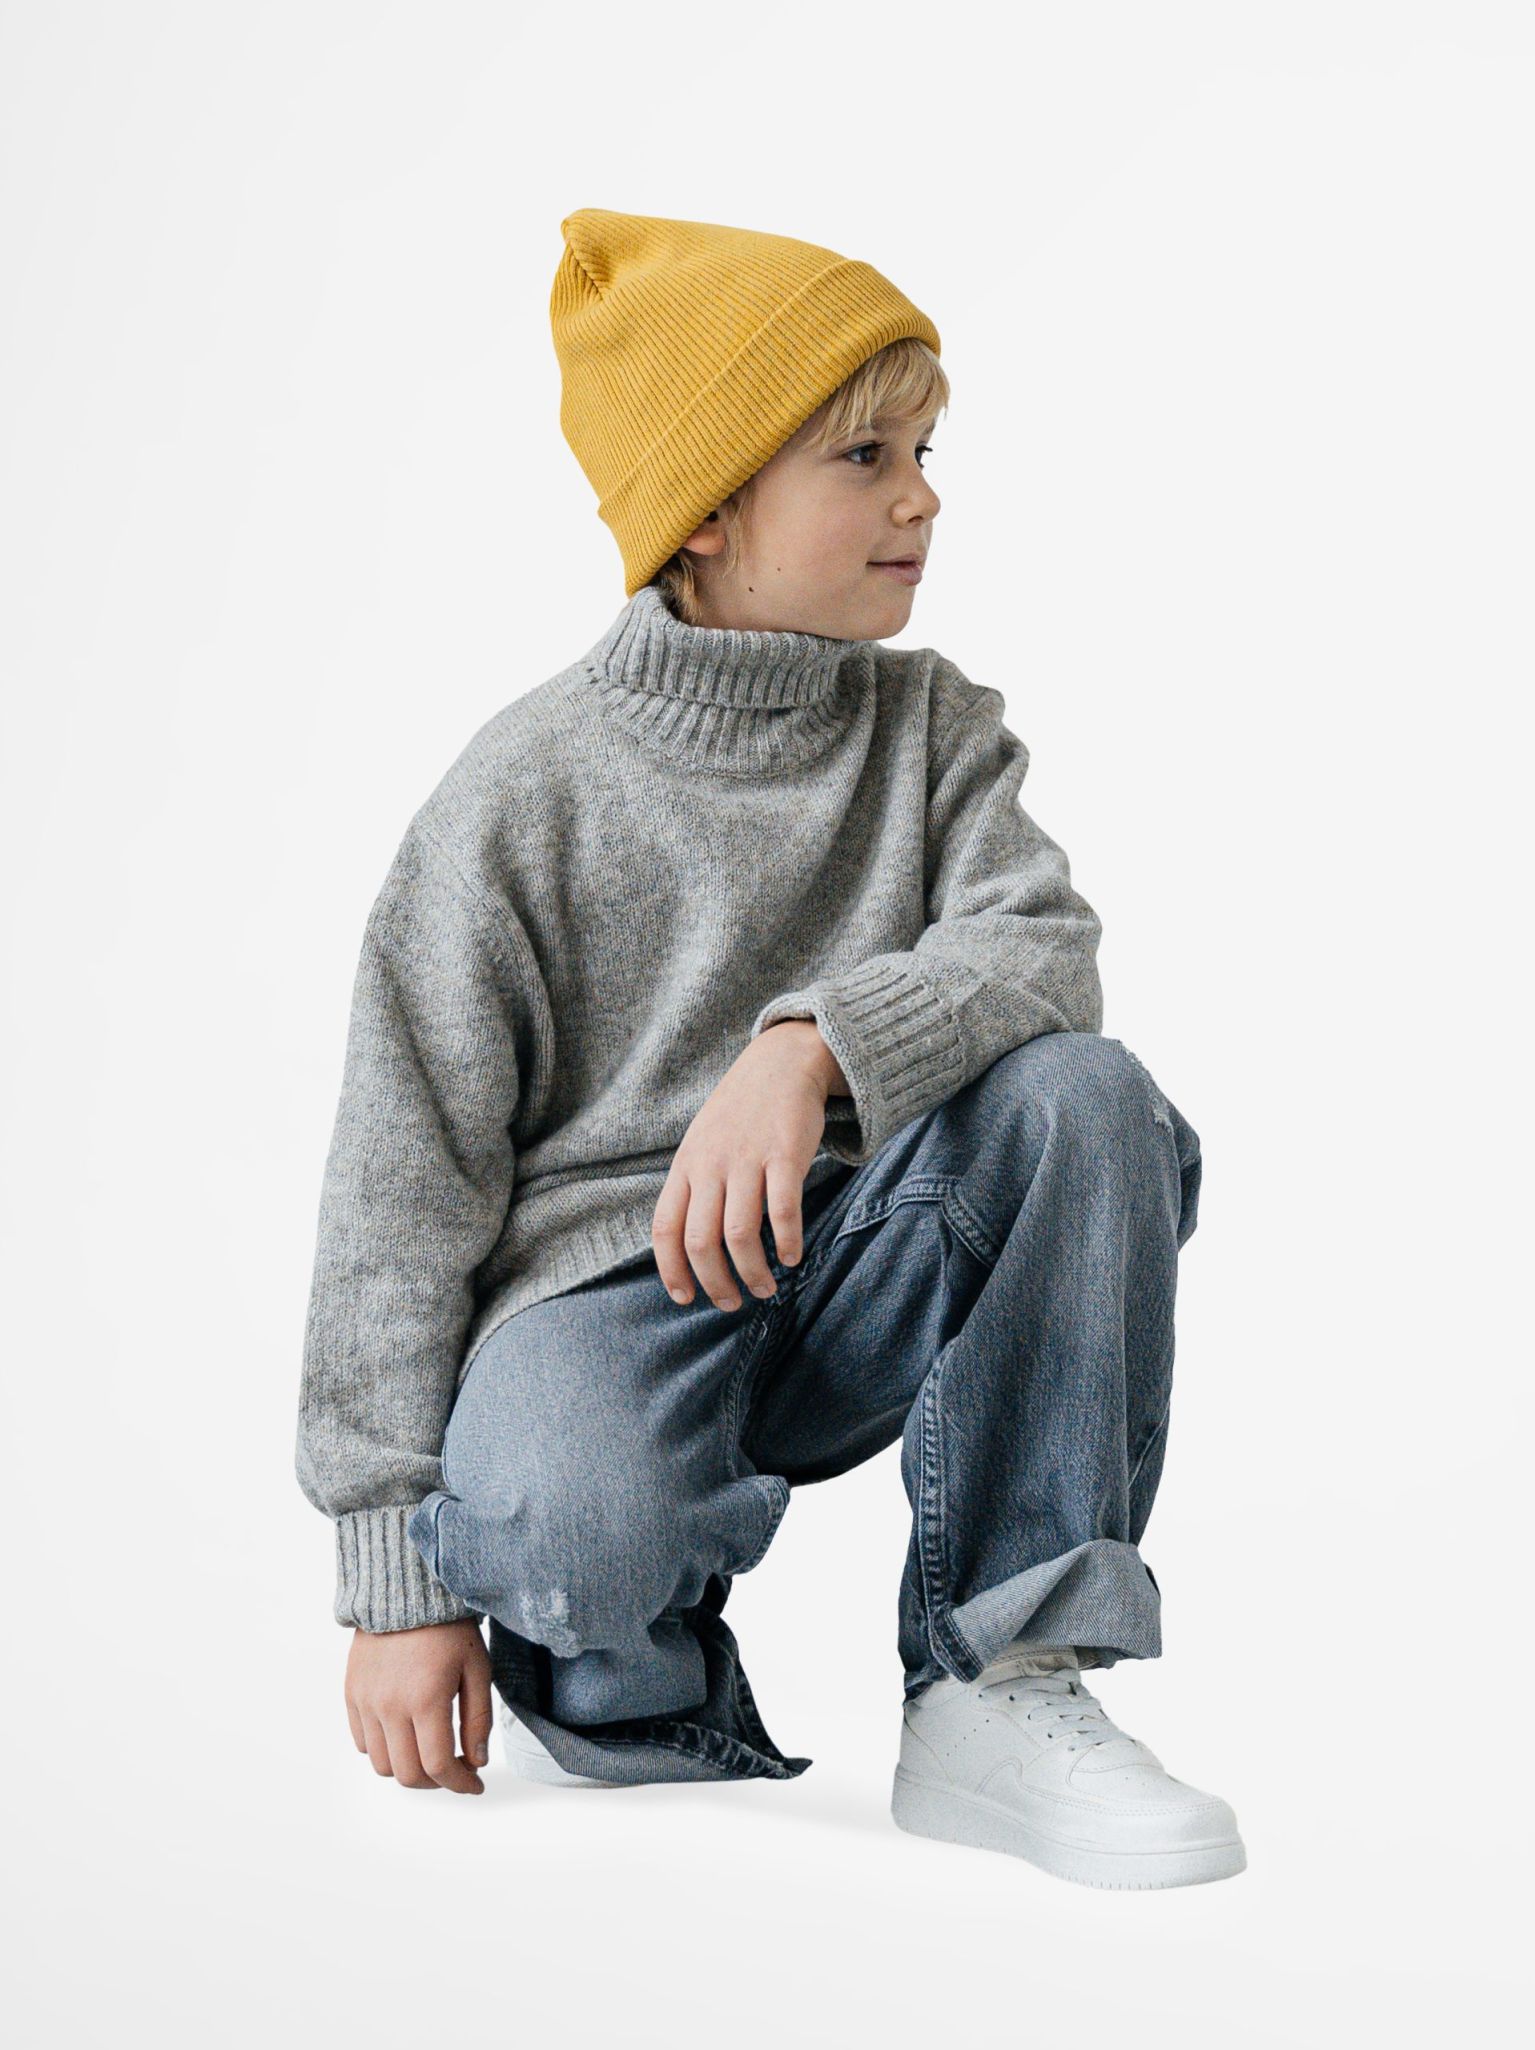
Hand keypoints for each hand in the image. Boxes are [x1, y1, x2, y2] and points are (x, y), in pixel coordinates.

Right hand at [345, 1617, 492, 1793]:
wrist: (405, 1592)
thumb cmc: (448, 1629)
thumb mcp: (477, 1668)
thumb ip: (478, 1719)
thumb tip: (476, 1761)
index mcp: (425, 1699)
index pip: (438, 1765)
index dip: (460, 1784)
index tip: (475, 1784)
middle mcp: (390, 1706)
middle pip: (407, 1774)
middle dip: (436, 1782)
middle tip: (454, 1770)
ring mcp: (366, 1702)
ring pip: (382, 1765)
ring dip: (409, 1769)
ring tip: (430, 1753)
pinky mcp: (351, 1695)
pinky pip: (363, 1742)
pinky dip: (385, 1750)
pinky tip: (406, 1735)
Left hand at [652, 1020, 847, 1310]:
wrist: (780, 1063)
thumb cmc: (740, 1113)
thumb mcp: (702, 1144)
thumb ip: (694, 1187)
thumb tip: (690, 1246)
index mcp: (686, 1166)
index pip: (665, 1228)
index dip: (671, 1270)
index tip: (685, 1298)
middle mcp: (710, 1165)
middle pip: (701, 1241)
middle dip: (715, 1283)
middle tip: (733, 1302)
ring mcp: (747, 1159)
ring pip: (740, 1234)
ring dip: (753, 1272)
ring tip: (766, 1288)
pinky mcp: (785, 1154)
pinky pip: (782, 1211)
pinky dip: (787, 1242)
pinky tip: (792, 1257)